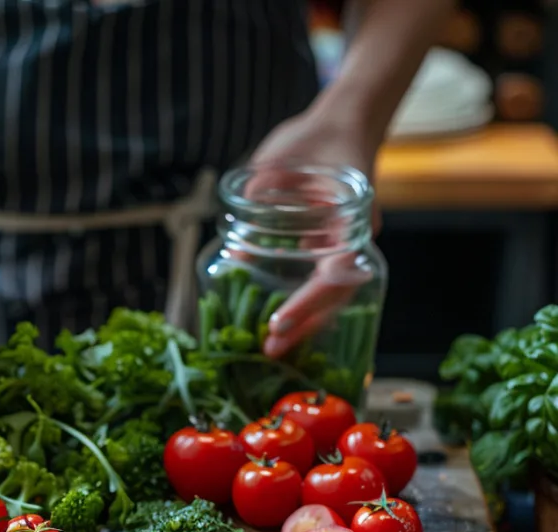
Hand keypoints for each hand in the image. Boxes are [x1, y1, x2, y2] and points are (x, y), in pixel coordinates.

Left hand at [249, 107, 379, 358]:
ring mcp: (345, 247)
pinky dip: (303, 306)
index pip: (335, 275)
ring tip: (273, 347)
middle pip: (335, 297)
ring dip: (304, 322)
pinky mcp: (331, 248)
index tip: (280, 322)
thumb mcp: (280, 161)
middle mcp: (353, 241)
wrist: (341, 124)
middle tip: (271, 348)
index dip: (308, 302)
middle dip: (304, 325)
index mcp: (351, 223)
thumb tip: (237, 253)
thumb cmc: (315, 138)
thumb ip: (258, 198)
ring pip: (331, 297)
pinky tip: (280, 324)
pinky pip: (320, 284)